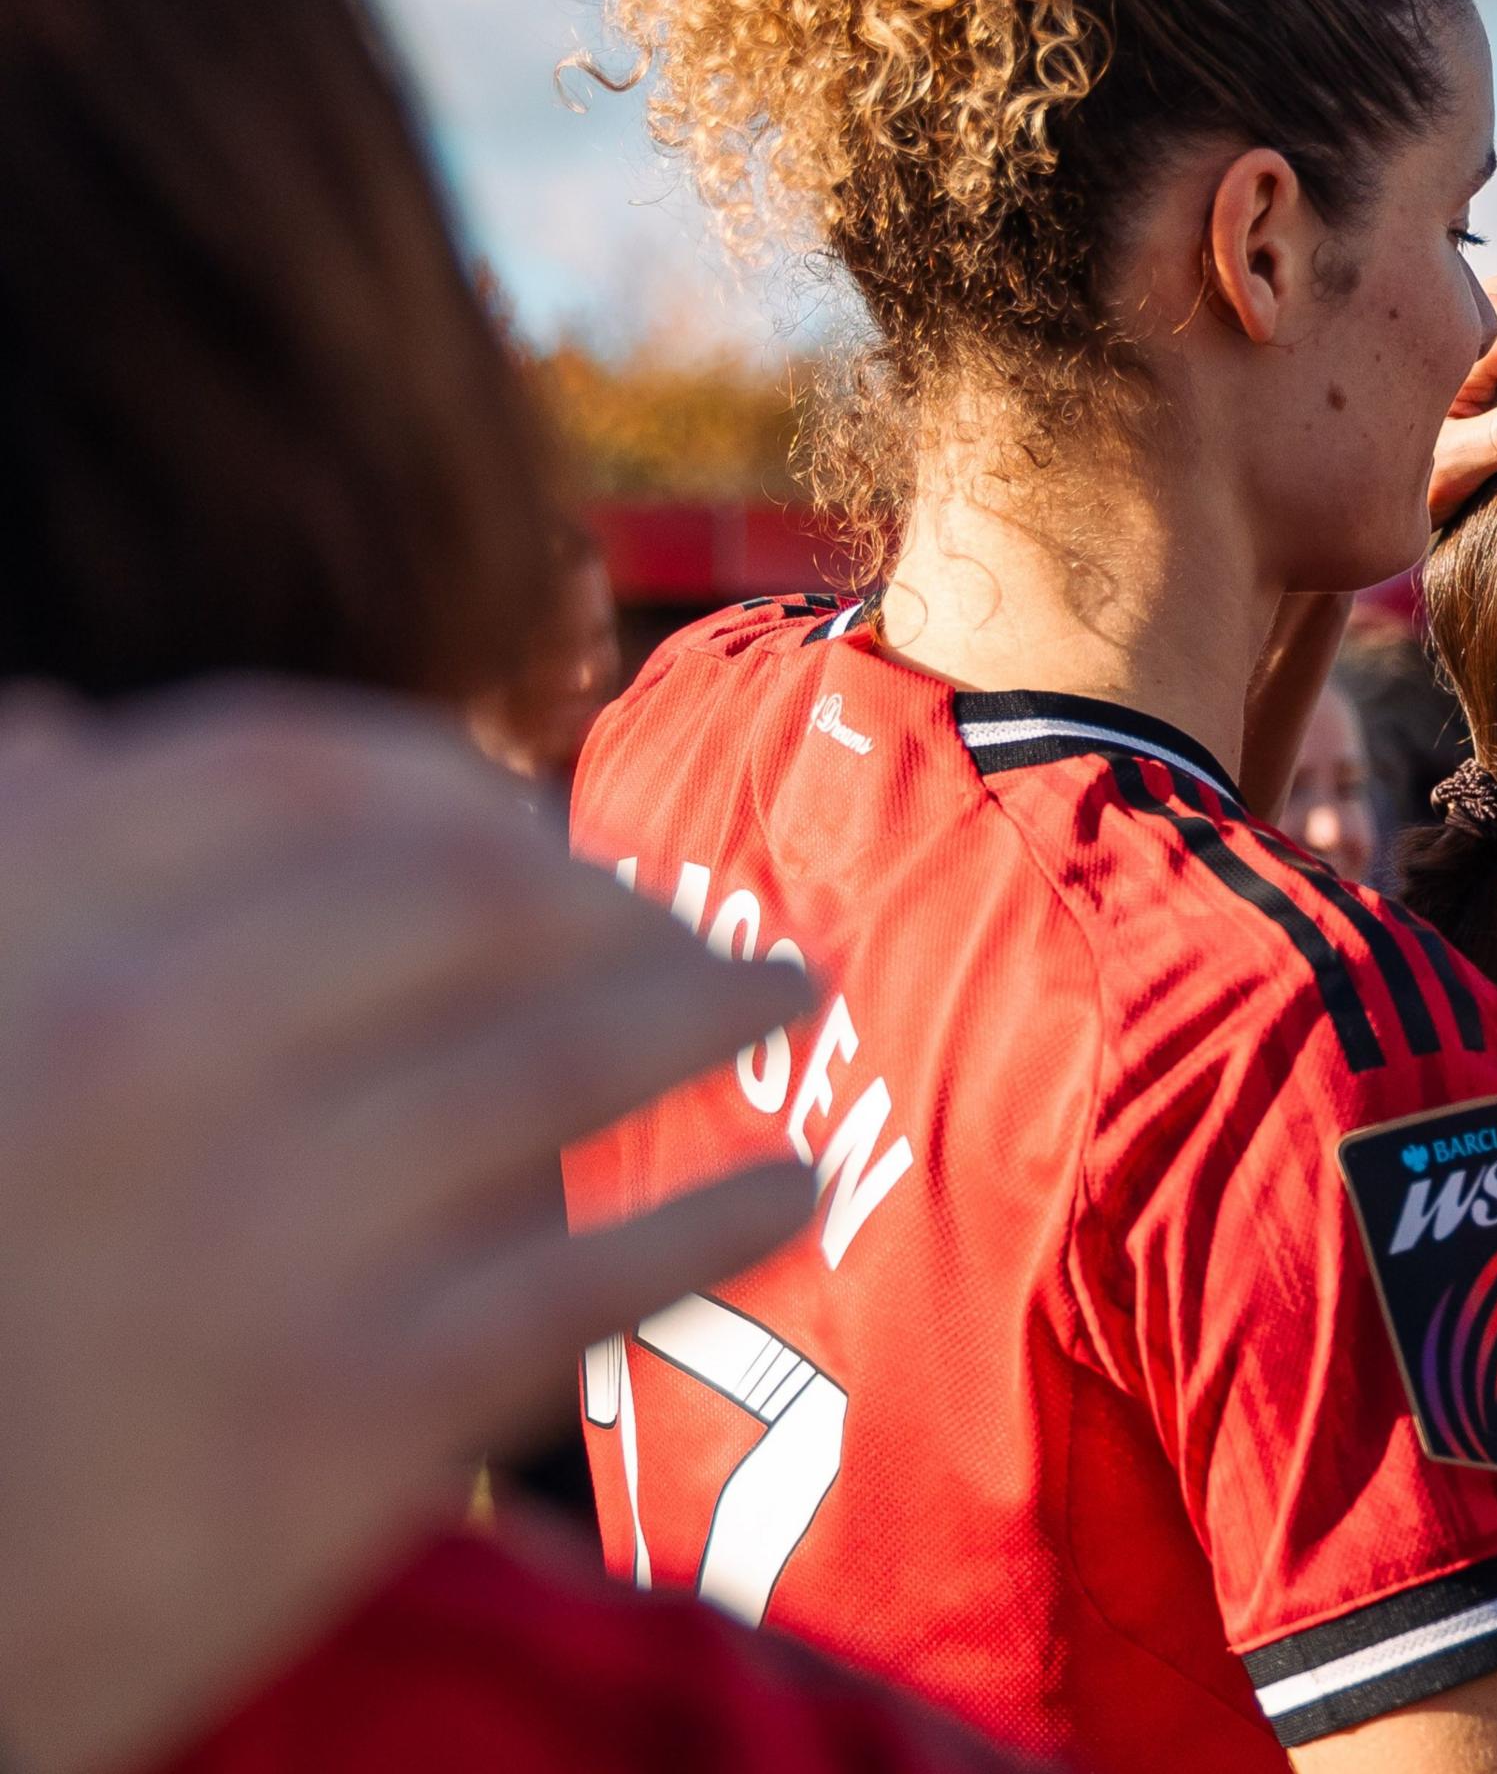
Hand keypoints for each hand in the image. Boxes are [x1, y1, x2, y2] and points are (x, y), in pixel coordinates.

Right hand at [0, 688, 815, 1773]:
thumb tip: (64, 734)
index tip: (513, 815)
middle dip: (599, 895)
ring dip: (704, 1009)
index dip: (435, 778)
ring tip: (778, 995)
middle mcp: (148, 1054)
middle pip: (469, 896)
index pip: (290, 774)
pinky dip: (716, 1219)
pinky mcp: (358, 1402)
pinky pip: (595, 1273)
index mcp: (24, 945)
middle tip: (671, 922)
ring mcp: (273, 1224)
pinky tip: (781, 1190)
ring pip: (564, 1053)